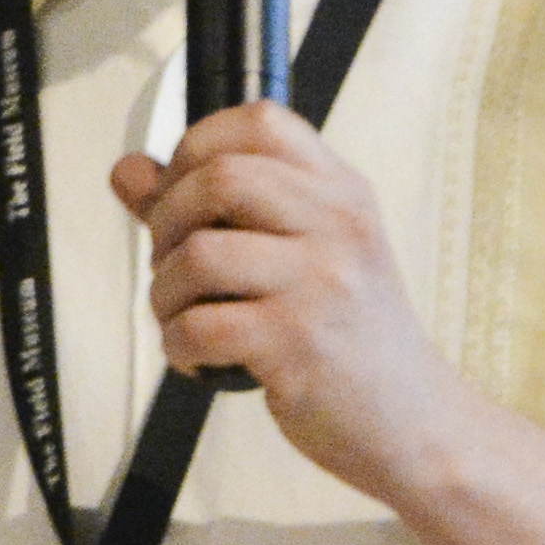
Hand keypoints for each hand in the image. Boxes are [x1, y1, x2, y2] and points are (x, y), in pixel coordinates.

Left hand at [116, 99, 465, 503]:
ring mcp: (321, 283)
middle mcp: (337, 226)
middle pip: (219, 177)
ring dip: (165, 292)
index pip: (260, 121)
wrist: (416, 423)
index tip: (183, 192)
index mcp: (341, 192)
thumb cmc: (351, 338)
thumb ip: (215, 209)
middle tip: (173, 264)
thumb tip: (128, 171)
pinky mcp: (299, 345)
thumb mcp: (304, 255)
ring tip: (184, 317)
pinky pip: (200, 326)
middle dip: (167, 221)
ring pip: (198, 254)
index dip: (196, 146)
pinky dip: (179, 346)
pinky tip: (199, 357)